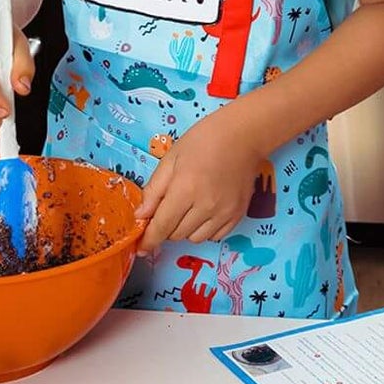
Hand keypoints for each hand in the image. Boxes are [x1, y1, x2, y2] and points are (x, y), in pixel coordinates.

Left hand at [137, 109, 266, 250]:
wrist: (243, 135)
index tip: (141, 248)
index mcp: (185, 189)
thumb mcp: (171, 159)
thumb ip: (154, 190)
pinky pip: (214, 236)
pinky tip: (205, 210)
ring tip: (189, 206)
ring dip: (185, 228)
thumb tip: (141, 216)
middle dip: (167, 225)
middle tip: (169, 207)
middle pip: (176, 234)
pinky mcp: (238, 215)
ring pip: (195, 238)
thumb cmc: (203, 140)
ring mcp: (224, 213)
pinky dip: (205, 229)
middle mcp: (206, 206)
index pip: (162, 226)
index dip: (149, 240)